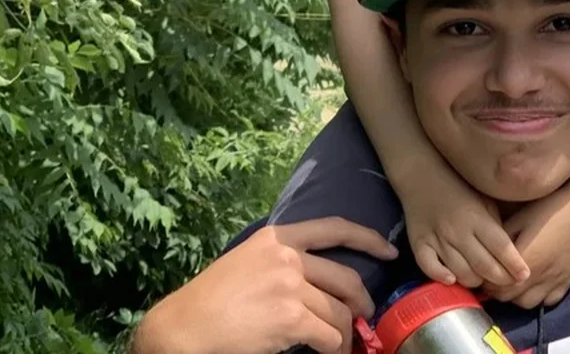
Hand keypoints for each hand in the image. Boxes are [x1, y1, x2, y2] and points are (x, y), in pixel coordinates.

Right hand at [131, 217, 396, 353]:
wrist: (182, 330)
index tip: (388, 251)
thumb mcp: (246, 262)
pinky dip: (333, 347)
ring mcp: (290, 285)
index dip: (368, 239)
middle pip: (345, 277)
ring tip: (341, 343)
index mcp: (276, 238)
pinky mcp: (291, 317)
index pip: (334, 228)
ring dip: (345, 332)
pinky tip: (328, 352)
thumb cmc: (209, 302)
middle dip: (362, 300)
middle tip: (364, 315)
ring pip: (338, 311)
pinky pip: (328, 335)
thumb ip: (281, 263)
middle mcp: (287, 256)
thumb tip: (318, 282)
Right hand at [400, 161, 530, 289]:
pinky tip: (452, 279)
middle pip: (484, 266)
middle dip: (500, 279)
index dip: (515, 265)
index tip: (524, 276)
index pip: (501, 248)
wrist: (422, 173)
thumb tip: (509, 254)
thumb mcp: (484, 200)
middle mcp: (458, 230)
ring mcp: (437, 238)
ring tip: (483, 280)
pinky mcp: (418, 243)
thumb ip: (495, 225)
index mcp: (478, 217)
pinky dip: (441, 277)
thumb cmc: (459, 187)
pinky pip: (429, 268)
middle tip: (508, 284)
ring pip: (460, 272)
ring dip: (475, 281)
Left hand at [484, 183, 569, 307]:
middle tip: (497, 278)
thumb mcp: (519, 219)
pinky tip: (537, 284)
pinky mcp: (568, 281)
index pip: (497, 287)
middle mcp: (538, 277)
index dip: (487, 283)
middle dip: (500, 291)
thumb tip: (488, 254)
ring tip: (516, 283)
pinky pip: (549, 301)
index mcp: (524, 262)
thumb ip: (502, 242)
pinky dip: (540, 297)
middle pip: (510, 298)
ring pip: (528, 304)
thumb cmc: (548, 209)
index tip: (484, 274)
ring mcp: (555, 281)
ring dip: (518, 297)